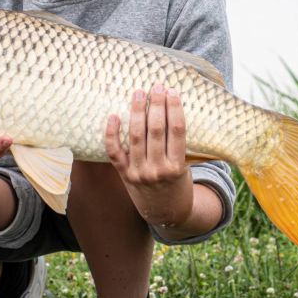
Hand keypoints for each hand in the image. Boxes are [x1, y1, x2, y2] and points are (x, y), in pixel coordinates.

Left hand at [104, 83, 193, 227]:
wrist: (164, 211)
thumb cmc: (178, 182)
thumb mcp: (186, 166)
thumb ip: (179, 143)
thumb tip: (178, 107)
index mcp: (177, 167)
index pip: (177, 131)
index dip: (174, 108)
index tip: (173, 91)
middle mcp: (157, 170)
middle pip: (156, 130)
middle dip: (156, 105)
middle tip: (156, 87)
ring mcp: (138, 172)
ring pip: (135, 136)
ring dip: (137, 112)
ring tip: (138, 94)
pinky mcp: (123, 173)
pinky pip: (114, 151)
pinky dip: (112, 133)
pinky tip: (114, 115)